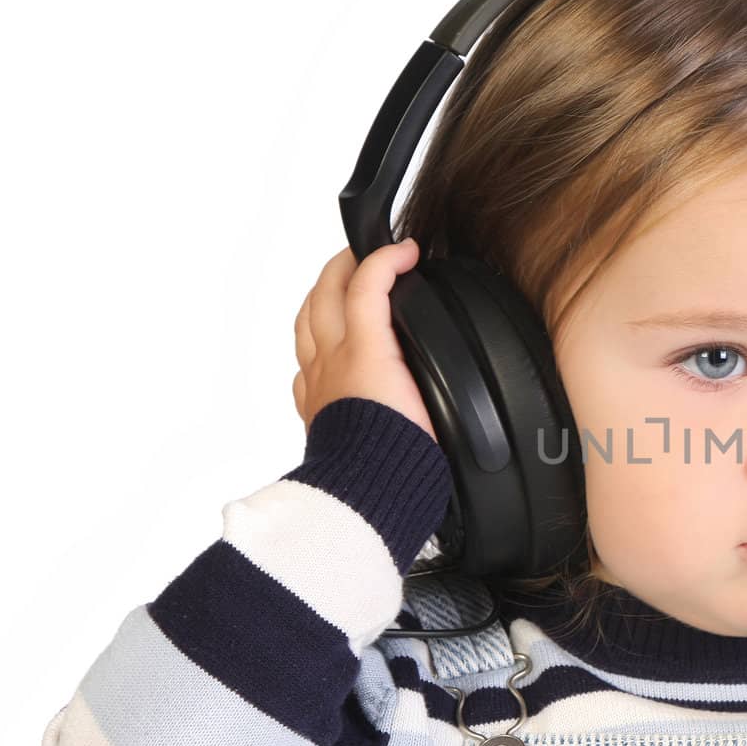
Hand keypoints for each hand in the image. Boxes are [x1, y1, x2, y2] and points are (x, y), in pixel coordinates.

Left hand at [292, 239, 437, 443]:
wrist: (371, 495)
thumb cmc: (404, 453)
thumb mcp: (433, 392)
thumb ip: (430, 354)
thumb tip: (442, 334)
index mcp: (362, 352)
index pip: (366, 284)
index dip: (386, 259)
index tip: (409, 250)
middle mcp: (333, 361)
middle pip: (325, 293)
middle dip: (344, 265)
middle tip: (365, 255)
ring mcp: (319, 383)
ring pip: (306, 324)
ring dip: (320, 297)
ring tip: (336, 288)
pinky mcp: (315, 408)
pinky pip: (305, 367)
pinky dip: (313, 347)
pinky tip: (324, 352)